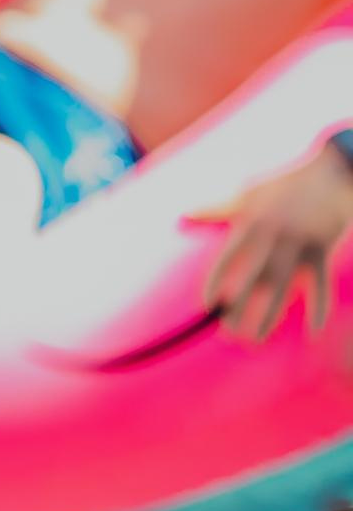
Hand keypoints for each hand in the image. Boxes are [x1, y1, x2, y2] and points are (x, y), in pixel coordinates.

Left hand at [203, 152, 352, 338]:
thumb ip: (215, 210)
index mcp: (250, 223)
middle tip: (228, 331)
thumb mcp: (246, 194)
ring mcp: (298, 246)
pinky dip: (319, 308)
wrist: (329, 173)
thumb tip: (182, 216)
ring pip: (282, 288)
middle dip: (240, 308)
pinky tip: (312, 331)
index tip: (209, 306)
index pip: (228, 259)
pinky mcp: (322, 252)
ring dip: (269, 316)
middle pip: (253, 280)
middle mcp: (272, 237)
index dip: (217, 283)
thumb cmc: (283, 185)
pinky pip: (321, 286)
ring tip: (256, 337)